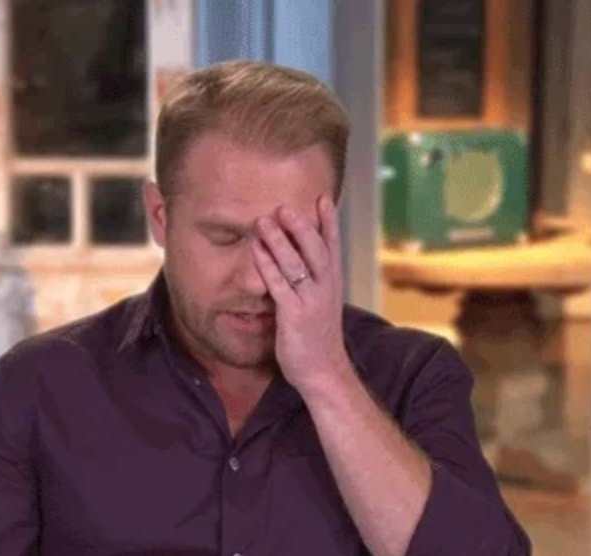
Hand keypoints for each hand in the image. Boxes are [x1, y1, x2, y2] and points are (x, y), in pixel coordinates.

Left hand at [251, 194, 351, 392]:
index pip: (333, 246)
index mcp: (333, 283)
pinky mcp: (294, 315)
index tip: (322, 198)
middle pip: (317, 250)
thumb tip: (301, 259)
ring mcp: (311, 301)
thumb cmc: (319, 336)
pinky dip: (268, 266)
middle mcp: (326, 288)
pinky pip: (280, 285)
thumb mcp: (322, 303)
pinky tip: (257, 250)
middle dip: (303, 226)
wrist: (324, 371)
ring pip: (298, 264)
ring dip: (280, 240)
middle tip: (286, 205)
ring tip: (264, 220)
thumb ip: (315, 280)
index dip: (329, 222)